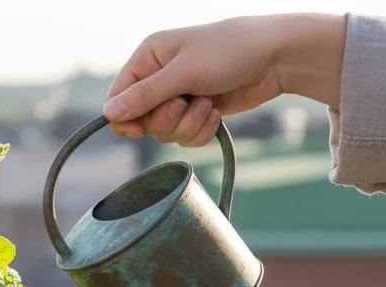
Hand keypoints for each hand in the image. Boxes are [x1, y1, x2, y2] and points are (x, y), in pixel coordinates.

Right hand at [103, 14, 345, 144]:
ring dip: (188, 125)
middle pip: (141, 120)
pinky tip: (216, 112)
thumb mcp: (184, 72)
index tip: (140, 129)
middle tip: (185, 104)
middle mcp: (159, 77)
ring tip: (208, 105)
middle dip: (166, 120)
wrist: (276, 57)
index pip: (118, 98)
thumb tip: (109, 114)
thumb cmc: (230, 50)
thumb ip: (145, 95)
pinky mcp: (197, 112)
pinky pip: (185, 137)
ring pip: (164, 132)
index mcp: (148, 57)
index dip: (126, 118)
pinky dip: (201, 130)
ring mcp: (179, 96)